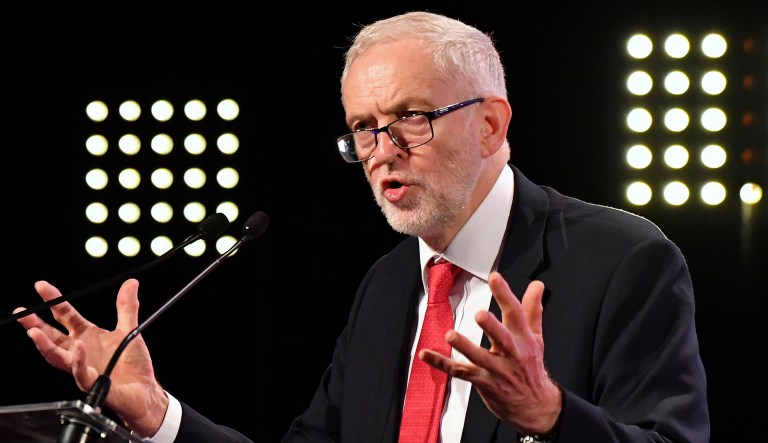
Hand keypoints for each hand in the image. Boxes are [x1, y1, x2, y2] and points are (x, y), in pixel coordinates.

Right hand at [14, 278, 167, 437]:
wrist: (144, 390)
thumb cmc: (133, 363)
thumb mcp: (129, 329)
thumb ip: (126, 307)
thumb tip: (131, 282)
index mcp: (86, 335)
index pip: (65, 315)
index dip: (54, 301)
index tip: (41, 286)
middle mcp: (79, 351)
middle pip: (52, 336)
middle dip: (34, 324)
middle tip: (21, 313)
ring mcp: (83, 367)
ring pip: (58, 357)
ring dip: (45, 345)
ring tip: (34, 332)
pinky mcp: (92, 383)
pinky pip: (81, 372)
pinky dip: (78, 360)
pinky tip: (77, 347)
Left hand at [420, 272, 561, 434]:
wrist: (535, 406)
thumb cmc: (531, 368)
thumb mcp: (536, 337)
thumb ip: (533, 309)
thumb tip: (537, 286)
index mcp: (523, 339)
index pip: (516, 313)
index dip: (505, 294)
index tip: (495, 278)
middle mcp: (512, 354)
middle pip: (502, 338)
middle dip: (491, 326)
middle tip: (480, 315)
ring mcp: (497, 370)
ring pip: (479, 358)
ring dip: (464, 346)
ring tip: (451, 335)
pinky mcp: (484, 383)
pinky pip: (460, 372)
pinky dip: (441, 363)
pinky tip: (426, 354)